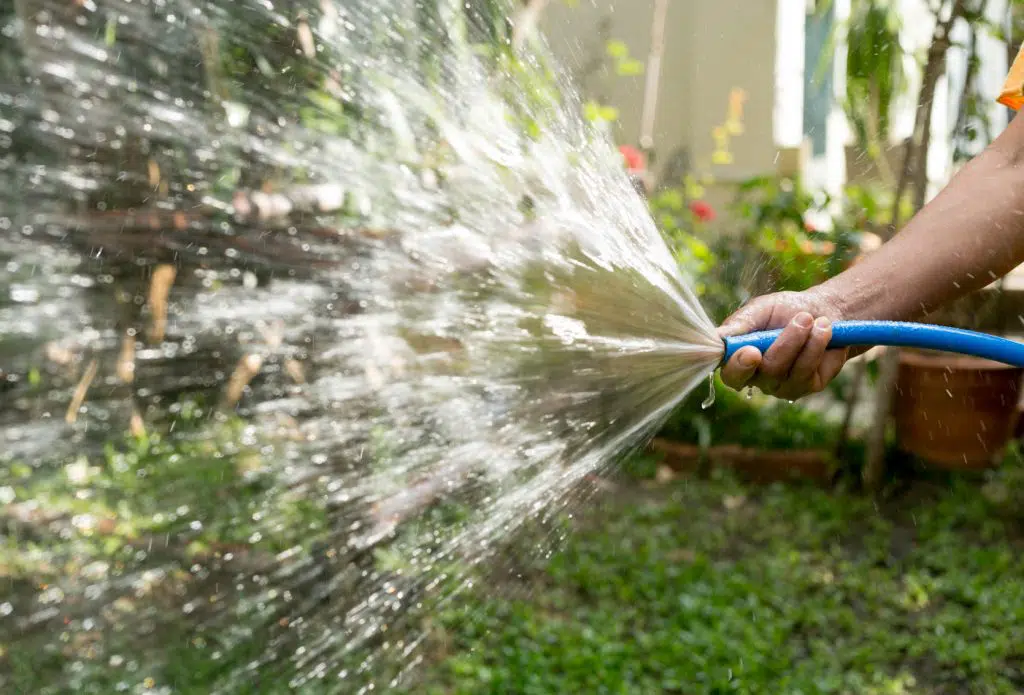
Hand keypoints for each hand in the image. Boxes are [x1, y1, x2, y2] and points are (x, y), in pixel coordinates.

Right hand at [717, 290, 848, 399]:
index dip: (738, 367)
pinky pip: (810, 371)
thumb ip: (738, 325)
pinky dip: (818, 346)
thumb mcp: (759, 310)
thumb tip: (715, 338)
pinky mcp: (809, 386)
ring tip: (818, 320)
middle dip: (786, 344)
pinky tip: (824, 331)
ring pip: (789, 372)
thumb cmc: (785, 310)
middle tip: (803, 318)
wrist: (824, 310)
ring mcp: (784, 386)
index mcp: (739, 360)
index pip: (731, 375)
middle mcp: (759, 378)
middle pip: (766, 373)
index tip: (752, 351)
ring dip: (805, 341)